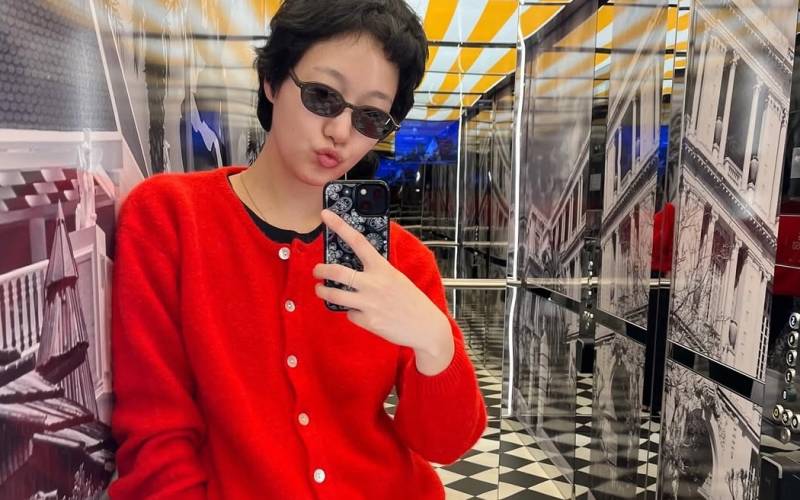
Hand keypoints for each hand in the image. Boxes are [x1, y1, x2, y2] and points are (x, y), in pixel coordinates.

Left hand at [313, 209, 453, 372]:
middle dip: (320, 270)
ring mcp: (369, 303)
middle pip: (336, 271)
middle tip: (317, 270)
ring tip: (321, 290)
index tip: (325, 215)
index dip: (339, 226)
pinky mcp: (367, 321)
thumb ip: (376, 272)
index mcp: (383, 268)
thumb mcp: (396, 278)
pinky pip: (349, 314)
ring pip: (334, 295)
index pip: (357, 241)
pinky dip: (352, 312)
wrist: (426, 327)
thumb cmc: (412, 301)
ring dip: (323, 292)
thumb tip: (354, 268)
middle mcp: (373, 283)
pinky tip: (363, 313)